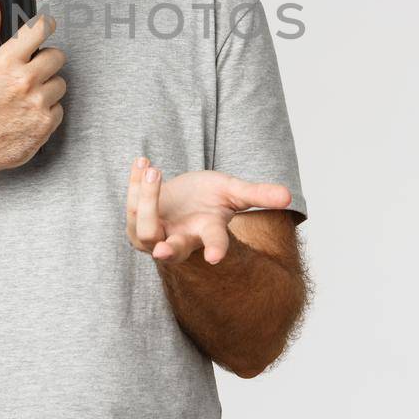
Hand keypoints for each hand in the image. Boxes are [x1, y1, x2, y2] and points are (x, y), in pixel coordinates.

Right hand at [0, 0, 65, 178]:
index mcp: (7, 62)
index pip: (40, 30)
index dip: (46, 25)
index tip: (46, 27)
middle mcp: (25, 82)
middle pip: (57, 56)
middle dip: (46, 61)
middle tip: (30, 71)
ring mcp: (37, 104)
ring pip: (60, 84)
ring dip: (47, 88)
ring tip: (25, 97)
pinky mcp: (45, 125)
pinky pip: (59, 109)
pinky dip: (47, 111)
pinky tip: (27, 115)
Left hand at [126, 158, 292, 264]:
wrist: (180, 198)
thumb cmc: (209, 198)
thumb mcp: (233, 192)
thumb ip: (258, 194)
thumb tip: (289, 196)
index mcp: (207, 232)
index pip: (214, 242)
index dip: (217, 249)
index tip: (216, 258)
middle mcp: (180, 239)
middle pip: (172, 249)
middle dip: (167, 251)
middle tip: (162, 251)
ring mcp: (155, 235)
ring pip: (144, 227)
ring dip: (146, 197)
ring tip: (154, 169)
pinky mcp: (134, 223)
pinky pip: (129, 206)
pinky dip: (134, 183)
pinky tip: (143, 161)